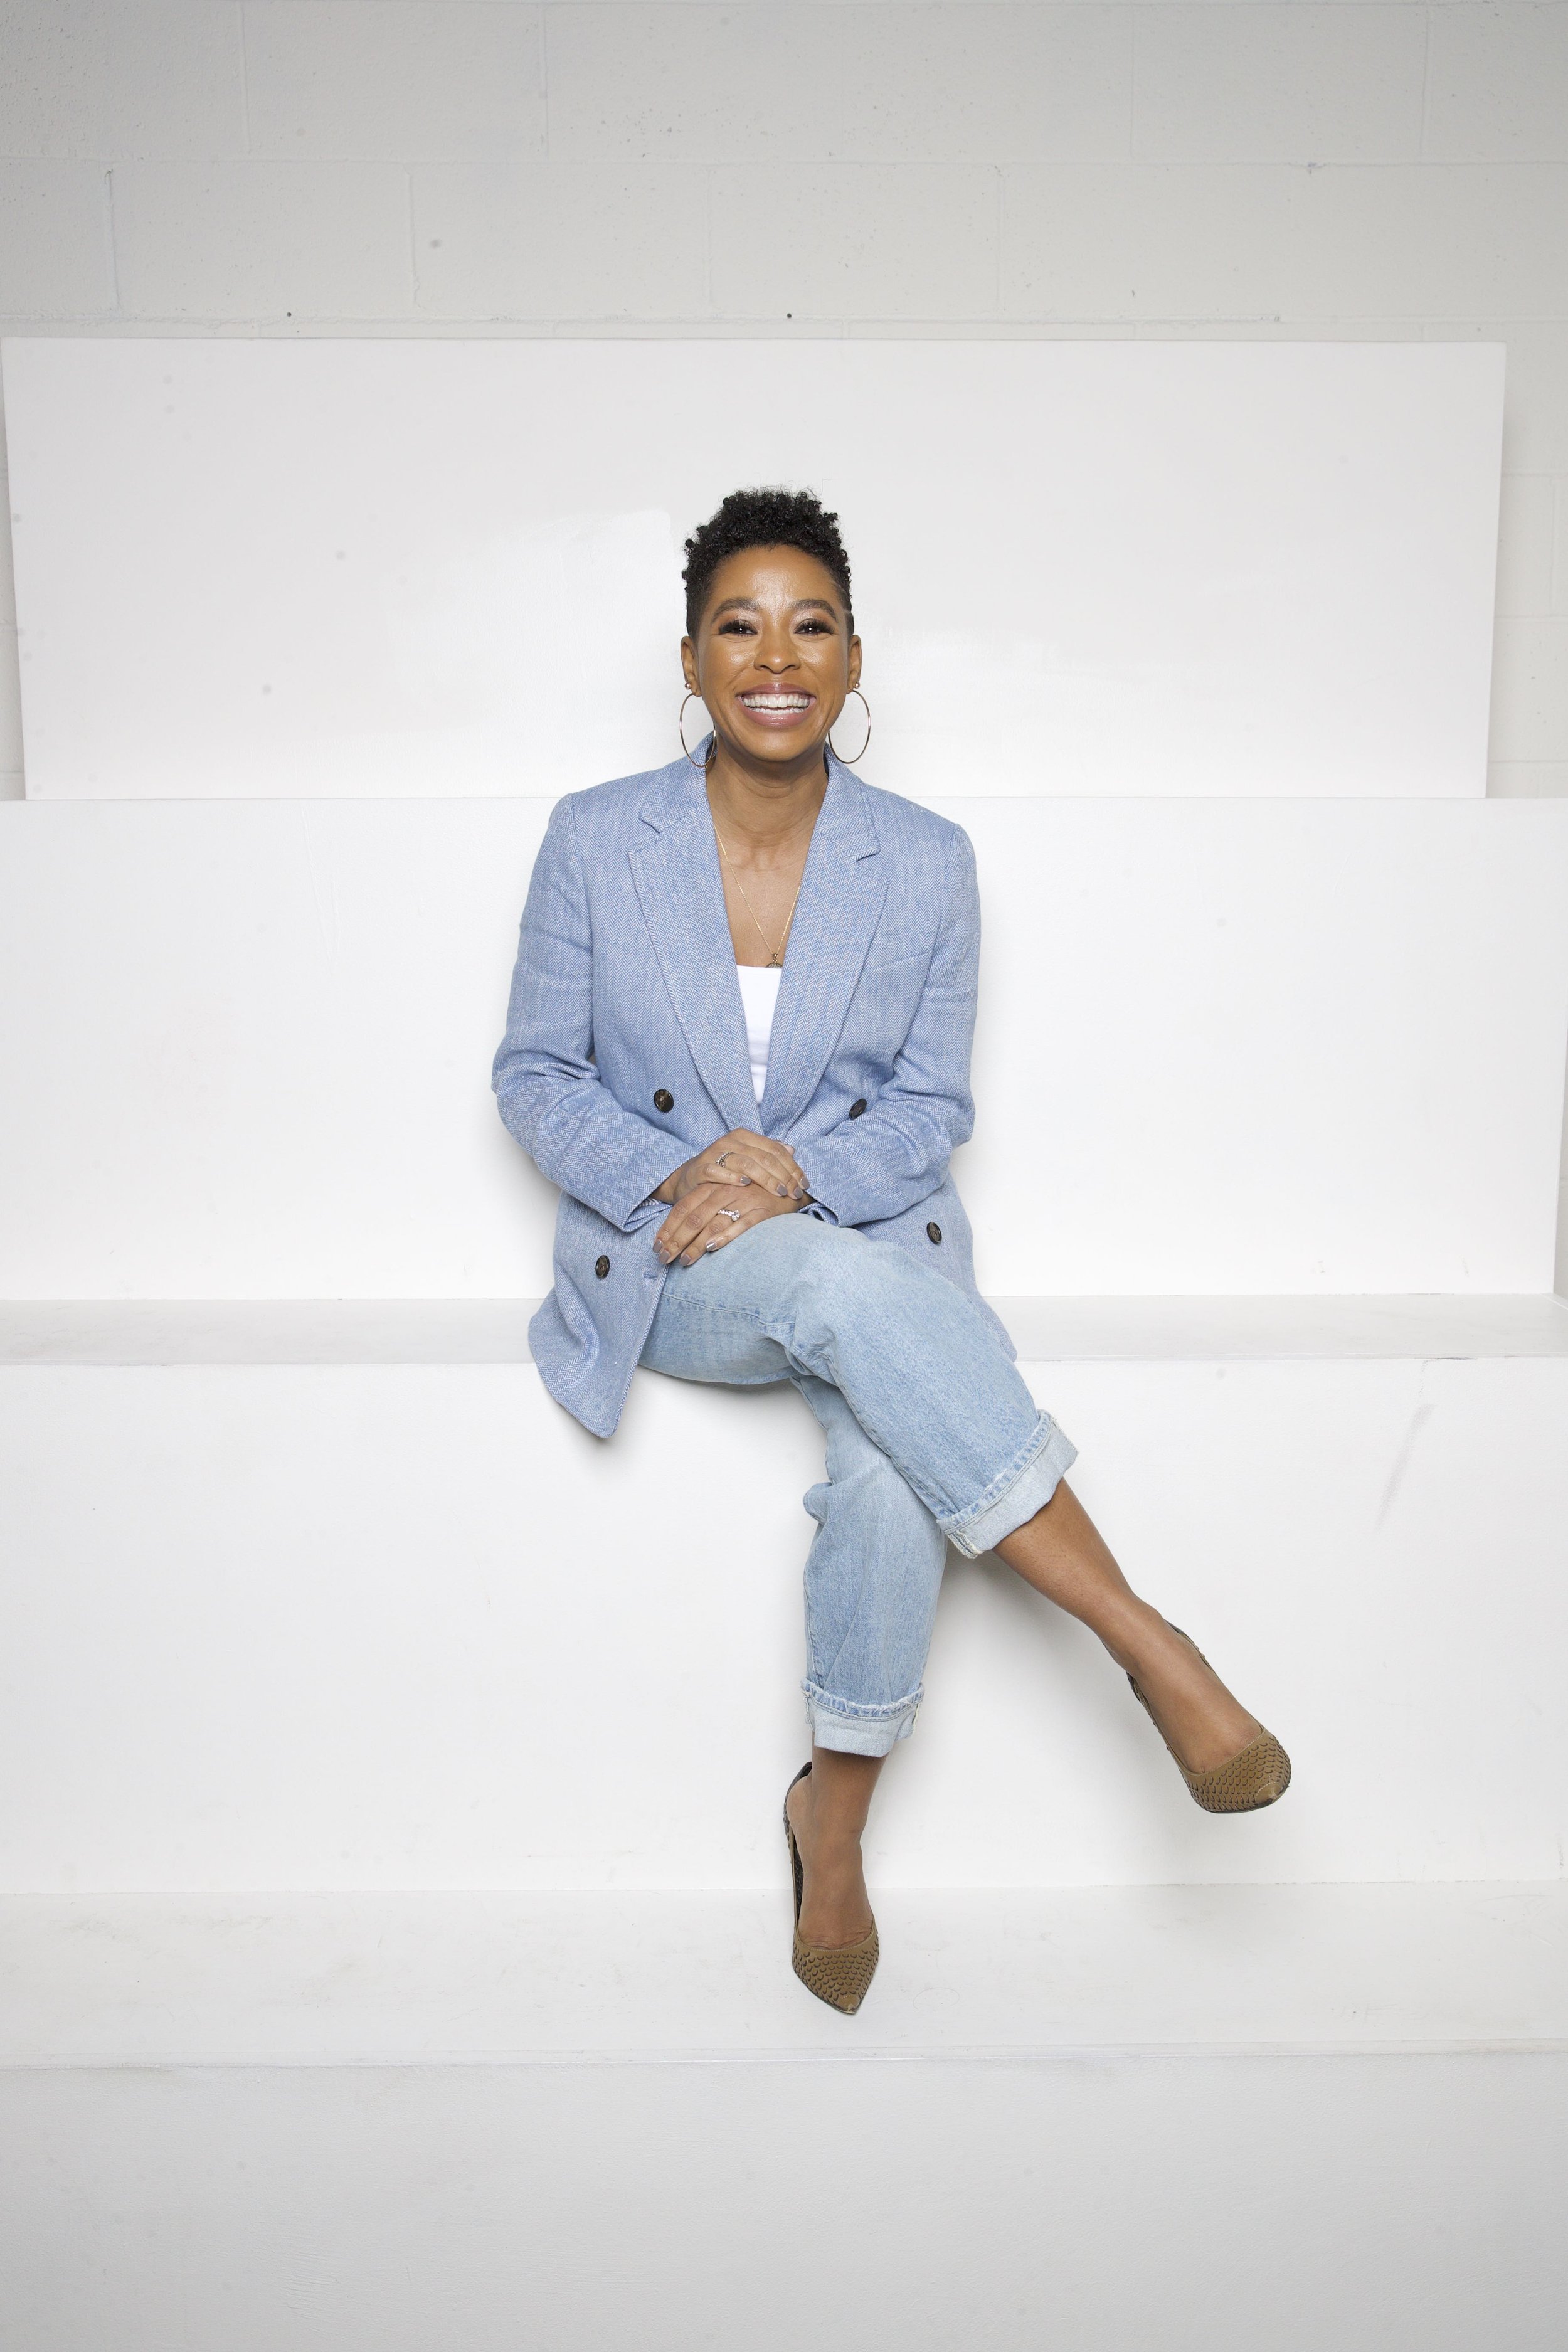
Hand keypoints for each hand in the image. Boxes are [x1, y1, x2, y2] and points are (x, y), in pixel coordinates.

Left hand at [654, 1176, 805, 1267]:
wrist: (788, 1186)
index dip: (668, 1228)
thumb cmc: (751, 1193)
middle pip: (693, 1218)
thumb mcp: (724, 1193)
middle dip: (676, 1241)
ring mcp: (743, 1201)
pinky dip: (726, 1236)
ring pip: (713, 1223)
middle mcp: (724, 1191)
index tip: (656, 1247)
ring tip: (684, 1262)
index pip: (683, 1208)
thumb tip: (680, 1231)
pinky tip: (712, 1248)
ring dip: (695, 1245)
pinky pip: (741, 1224)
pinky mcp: (761, 1210)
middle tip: (664, 1259)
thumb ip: (704, 1207)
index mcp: (712, 1186)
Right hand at [655, 1128, 805, 1207]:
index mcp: (745, 1136)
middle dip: (783, 1176)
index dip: (792, 1167)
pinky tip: (746, 1184)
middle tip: (795, 1193)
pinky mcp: (700, 1168)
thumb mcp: (747, 1157)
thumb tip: (792, 1150)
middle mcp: (730, 1141)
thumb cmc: (724, 1169)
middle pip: (764, 1157)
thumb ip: (768, 1152)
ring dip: (766, 1179)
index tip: (804, 1184)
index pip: (775, 1149)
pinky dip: (732, 1177)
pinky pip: (717, 1171)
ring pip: (745, 1163)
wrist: (691, 1177)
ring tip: (780, 1192)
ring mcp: (714, 1153)